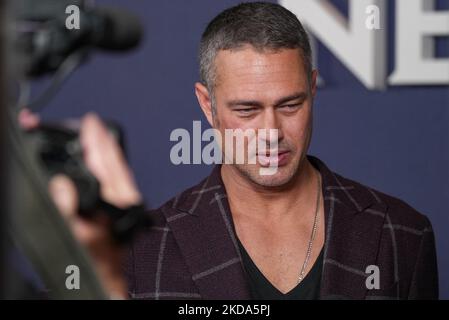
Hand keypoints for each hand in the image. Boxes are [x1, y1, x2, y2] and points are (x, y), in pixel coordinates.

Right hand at [19, 110, 141, 298]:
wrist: (106, 279)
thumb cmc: (96, 262)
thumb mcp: (78, 238)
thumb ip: (70, 213)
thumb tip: (63, 185)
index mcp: (119, 203)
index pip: (109, 164)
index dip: (99, 141)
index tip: (93, 122)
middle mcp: (125, 201)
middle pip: (115, 164)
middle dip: (103, 142)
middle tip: (94, 123)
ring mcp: (123, 206)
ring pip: (116, 172)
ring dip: (106, 152)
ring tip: (98, 136)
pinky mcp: (119, 212)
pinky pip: (114, 182)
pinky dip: (107, 168)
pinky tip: (101, 166)